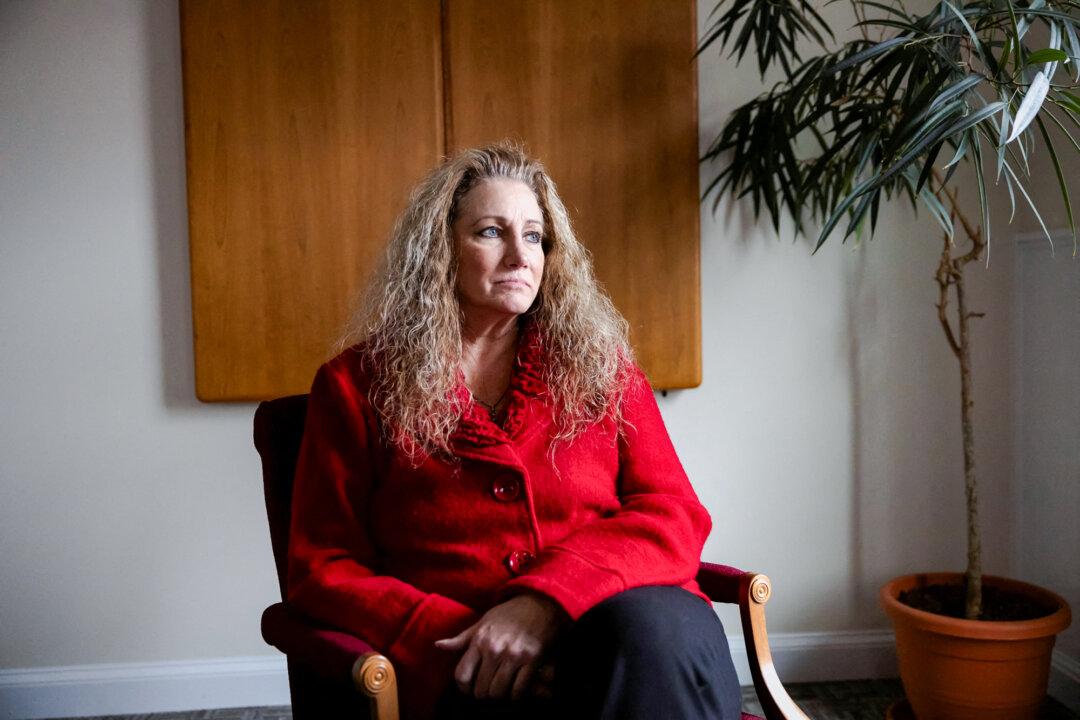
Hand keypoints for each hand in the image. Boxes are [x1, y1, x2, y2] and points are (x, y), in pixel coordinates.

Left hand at [435, 593, 566, 700]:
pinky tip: (516, 689)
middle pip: (480, 689)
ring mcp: (514, 655)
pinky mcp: (532, 660)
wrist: (540, 603)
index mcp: (479, 640)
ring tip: (502, 690)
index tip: (469, 689)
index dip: (463, 688)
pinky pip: (519, 690)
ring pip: (499, 692)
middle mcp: (494, 649)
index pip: (461, 675)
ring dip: (500, 695)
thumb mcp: (482, 622)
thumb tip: (438, 645)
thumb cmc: (509, 614)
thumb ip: (461, 638)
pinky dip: (516, 695)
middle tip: (488, 690)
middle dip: (483, 694)